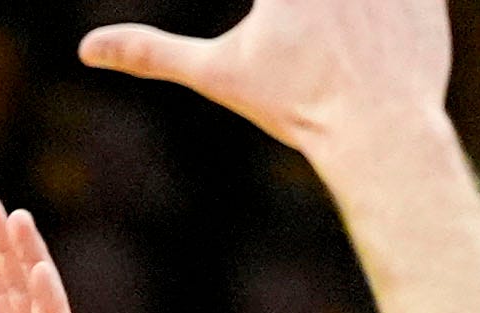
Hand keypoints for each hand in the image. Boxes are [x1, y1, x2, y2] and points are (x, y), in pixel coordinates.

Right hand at [79, 0, 447, 161]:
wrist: (383, 133)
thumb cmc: (300, 106)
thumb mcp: (220, 73)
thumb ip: (154, 53)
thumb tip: (89, 51)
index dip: (272, 8)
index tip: (269, 14)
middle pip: (300, 1)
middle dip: (300, 15)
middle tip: (297, 34)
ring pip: (353, 2)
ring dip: (345, 13)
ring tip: (336, 40)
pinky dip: (391, 11)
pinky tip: (371, 34)